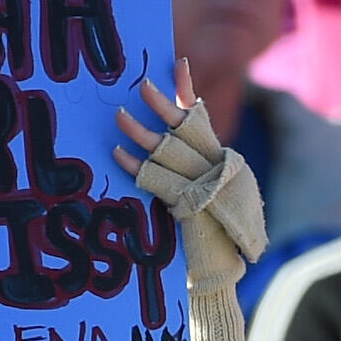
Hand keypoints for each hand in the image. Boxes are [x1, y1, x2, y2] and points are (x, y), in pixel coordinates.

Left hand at [115, 58, 265, 295]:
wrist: (219, 275)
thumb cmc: (208, 238)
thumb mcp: (200, 195)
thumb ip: (187, 168)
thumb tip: (162, 138)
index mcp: (222, 163)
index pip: (203, 120)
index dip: (188, 93)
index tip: (176, 64)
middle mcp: (218, 171)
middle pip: (187, 129)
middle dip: (163, 106)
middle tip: (141, 85)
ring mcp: (206, 188)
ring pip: (170, 152)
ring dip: (142, 133)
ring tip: (119, 116)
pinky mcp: (191, 207)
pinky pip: (159, 181)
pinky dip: (137, 167)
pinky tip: (118, 155)